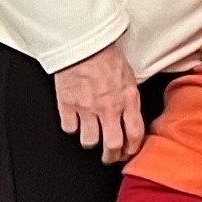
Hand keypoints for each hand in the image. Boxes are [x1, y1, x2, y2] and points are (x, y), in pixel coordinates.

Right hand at [53, 43, 147, 163]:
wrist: (84, 45)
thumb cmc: (107, 56)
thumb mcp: (129, 77)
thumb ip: (130, 99)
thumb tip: (132, 114)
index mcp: (128, 100)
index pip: (135, 134)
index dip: (133, 149)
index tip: (130, 153)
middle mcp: (109, 108)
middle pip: (112, 144)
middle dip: (112, 156)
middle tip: (110, 157)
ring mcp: (87, 108)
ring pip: (89, 141)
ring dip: (91, 143)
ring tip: (92, 139)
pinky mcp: (67, 104)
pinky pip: (69, 128)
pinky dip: (72, 129)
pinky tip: (75, 124)